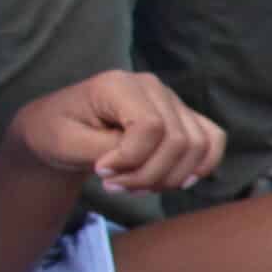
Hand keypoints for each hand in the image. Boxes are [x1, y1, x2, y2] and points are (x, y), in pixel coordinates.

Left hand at [6, 70, 221, 189]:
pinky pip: (213, 142)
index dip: (132, 159)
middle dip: (149, 175)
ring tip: (136, 185)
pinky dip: (200, 168)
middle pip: (178, 140)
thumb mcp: (67, 143)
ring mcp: (173, 101)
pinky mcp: (185, 118)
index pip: (151, 126)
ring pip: (198, 146)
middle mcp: (153, 87)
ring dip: (170, 178)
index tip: (101, 172)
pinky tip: (173, 181)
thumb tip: (136, 161)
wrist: (61, 127)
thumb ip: (105, 150)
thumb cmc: (58, 131)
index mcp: (119, 84)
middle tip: (115, 186)